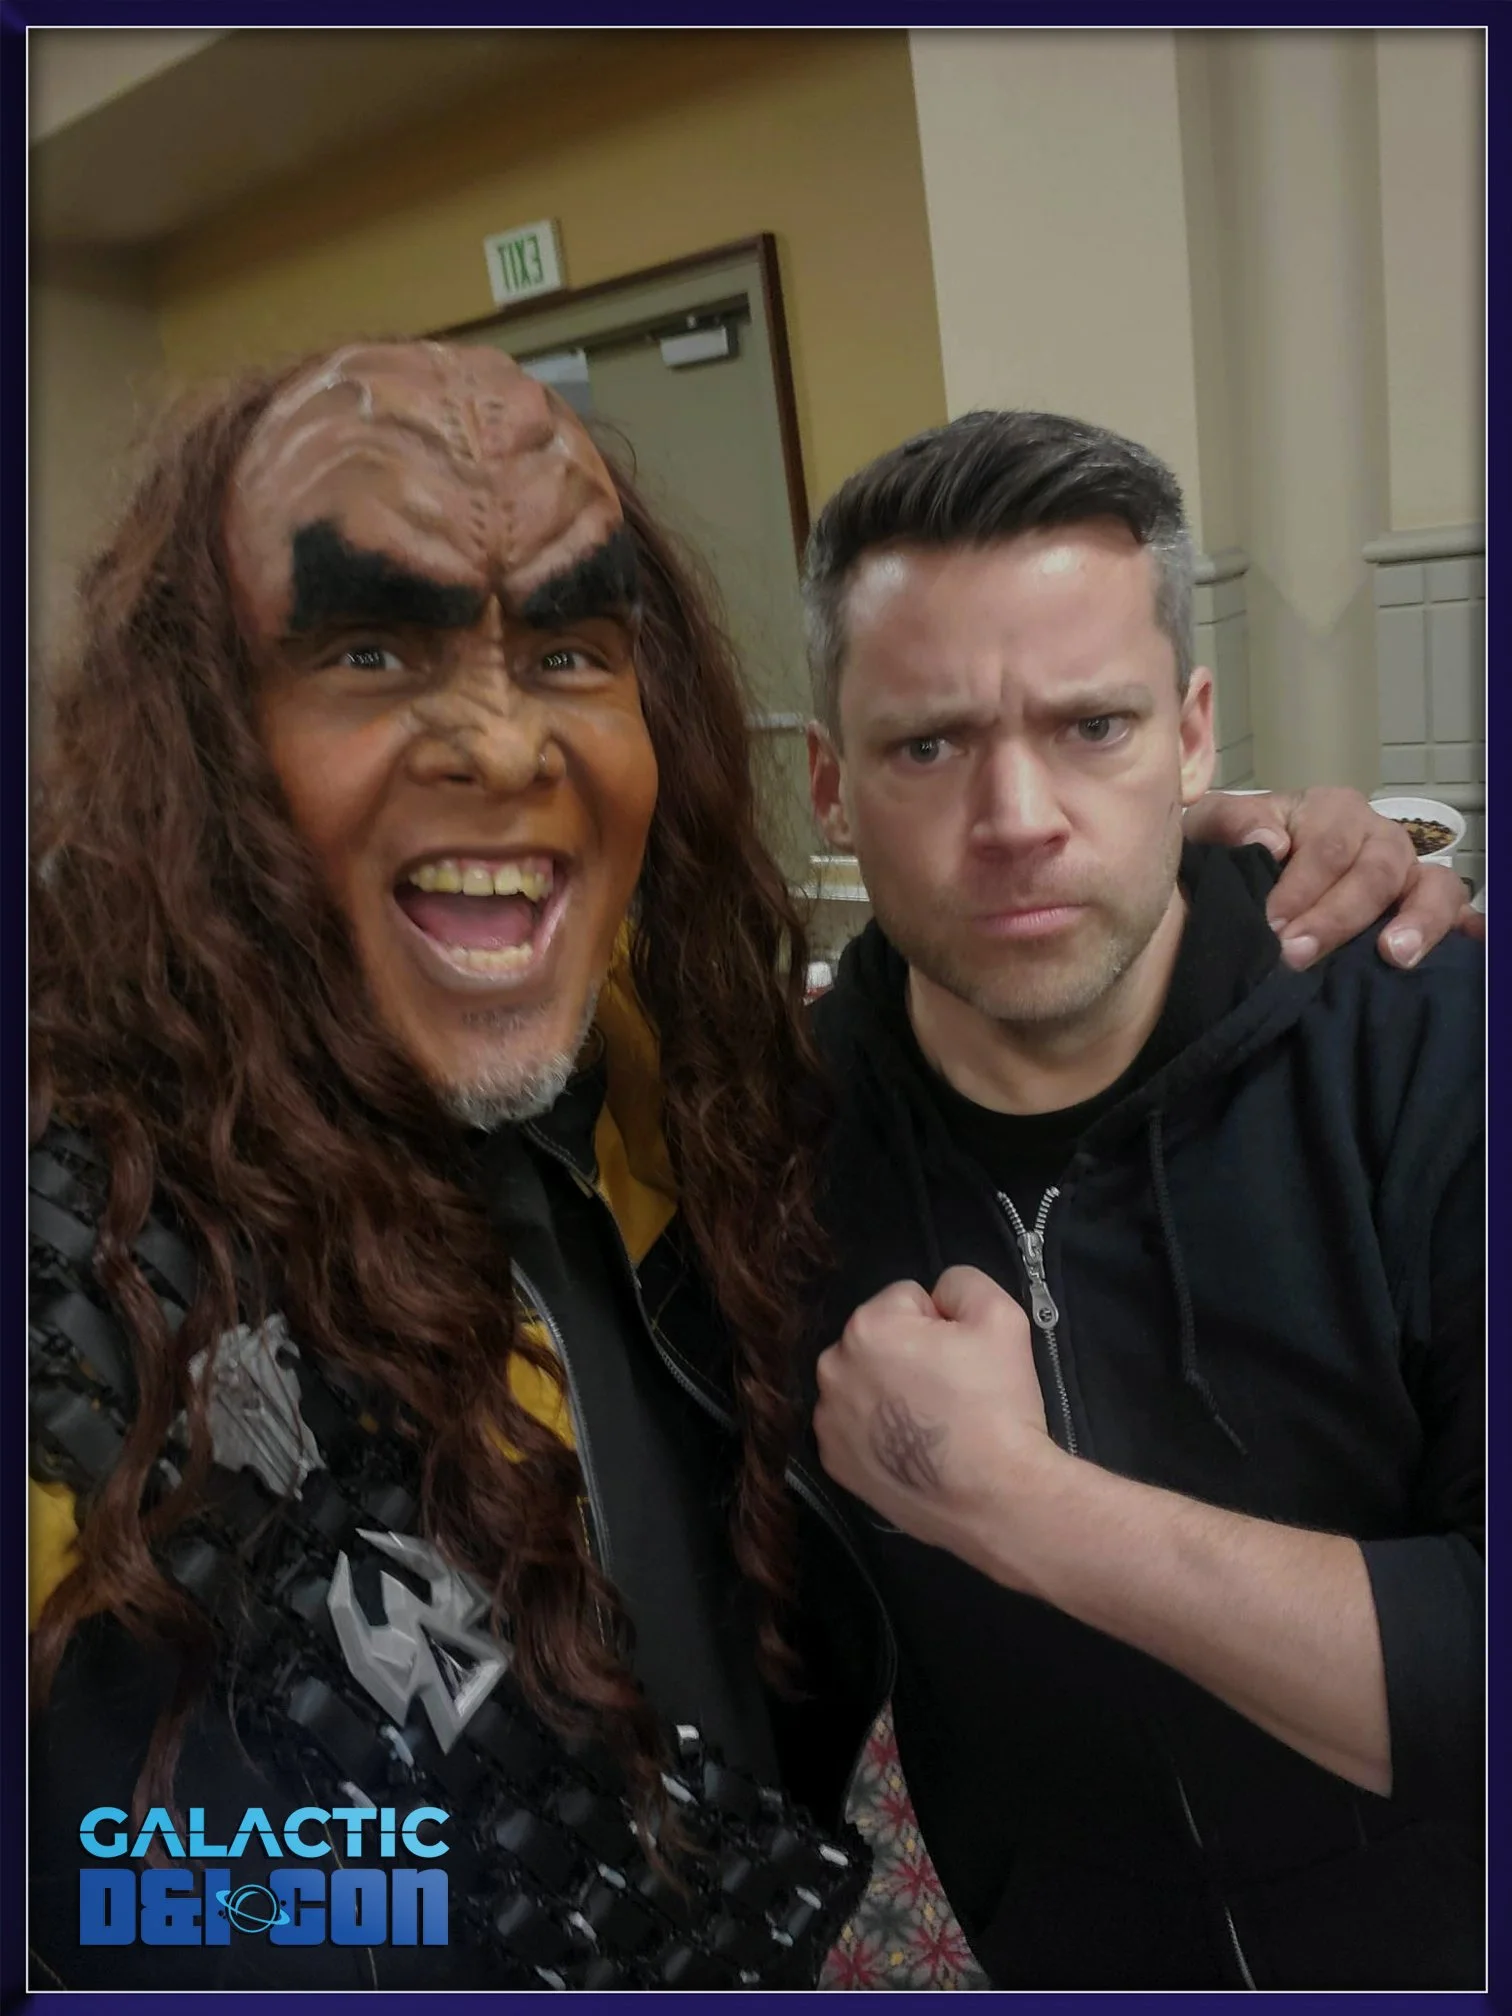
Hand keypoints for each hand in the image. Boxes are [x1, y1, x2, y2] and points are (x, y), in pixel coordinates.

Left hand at [813, 1267, 1058, 1571]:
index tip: (962, 1357)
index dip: (943, 1323)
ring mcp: (828, 1421)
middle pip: (879, 1340)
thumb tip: (939, 1295)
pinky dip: (878, 1432)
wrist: (996, 1498)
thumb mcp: (1000, 1316)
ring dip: (890, 1391)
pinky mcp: (834, 1464)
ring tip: (933, 1423)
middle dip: (909, 1354)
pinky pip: (856, 1426)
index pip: (908, 1299)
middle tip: (950, 1390)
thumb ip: (963, 1283)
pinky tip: (912, 1449)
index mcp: (867, 1327)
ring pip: (864, 1383)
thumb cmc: (996, 1404)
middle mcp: (832, 1369)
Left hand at [1187, 786, 1480, 969]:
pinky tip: (1468, 949)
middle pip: (1376, 872)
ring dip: (1418, 921)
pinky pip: (1457, 912)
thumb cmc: (1229, 850)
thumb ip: (1230, 823)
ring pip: (1431, 885)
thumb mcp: (1212, 827)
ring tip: (1393, 957)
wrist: (1236, 875)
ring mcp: (1405, 872)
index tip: (1273, 926)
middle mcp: (1376, 836)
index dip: (1302, 888)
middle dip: (1337, 918)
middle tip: (1298, 956)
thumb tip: (1271, 843)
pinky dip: (1464, 929)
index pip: (1328, 848)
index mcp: (1330, 811)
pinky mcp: (1422, 907)